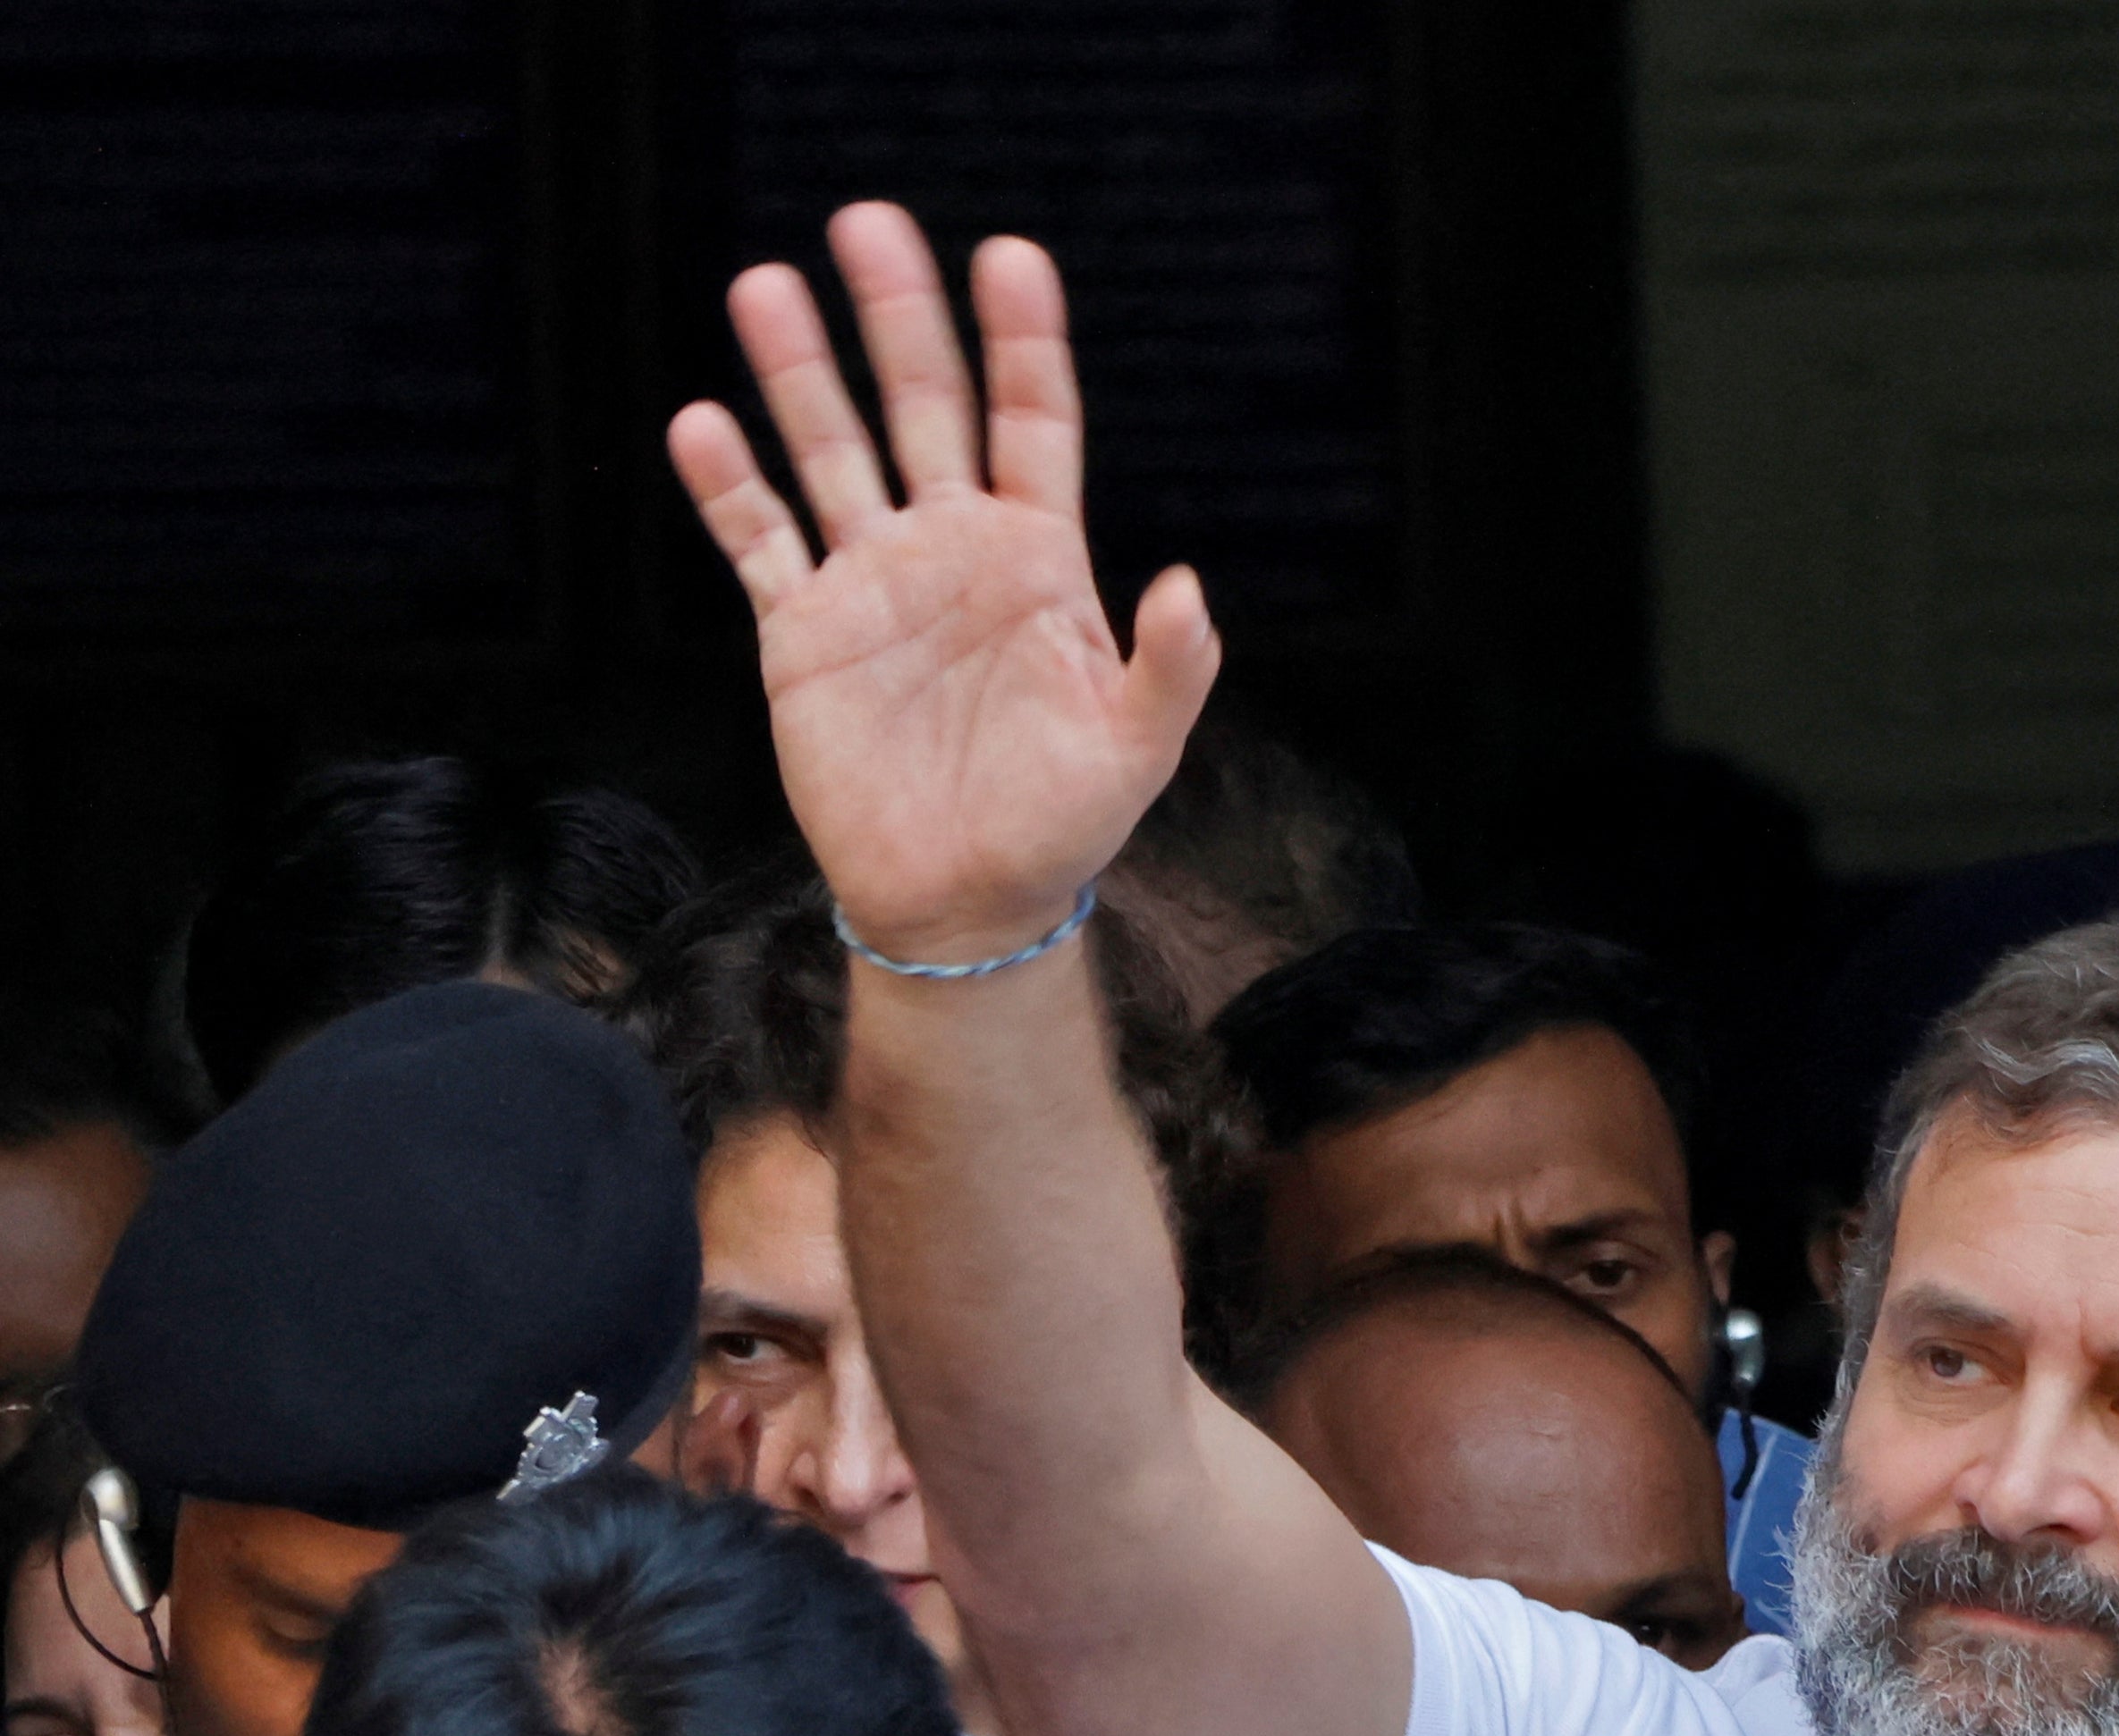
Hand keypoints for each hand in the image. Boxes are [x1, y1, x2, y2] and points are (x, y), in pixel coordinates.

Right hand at [666, 203, 1218, 964]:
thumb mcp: (1137, 747)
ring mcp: (873, 582)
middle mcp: (951, 549)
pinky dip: (728, 486)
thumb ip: (1170, 666)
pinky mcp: (802, 630)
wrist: (966, 901)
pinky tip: (701, 422)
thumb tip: (1188, 585)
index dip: (1023, 341)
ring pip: (830, 448)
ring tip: (765, 284)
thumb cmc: (1064, 825)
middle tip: (869, 222)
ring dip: (798, 372)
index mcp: (1039, 559)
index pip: (1032, 422)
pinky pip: (759, 539)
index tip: (1009, 255)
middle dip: (898, 317)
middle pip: (923, 405)